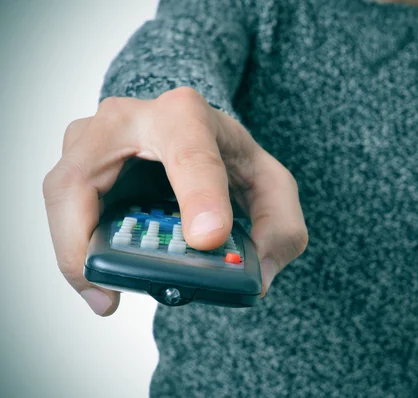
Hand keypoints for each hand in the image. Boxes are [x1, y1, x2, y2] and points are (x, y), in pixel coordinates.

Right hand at [43, 87, 307, 315]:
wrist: (198, 135)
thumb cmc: (230, 158)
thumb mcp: (271, 187)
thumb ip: (279, 228)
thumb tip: (253, 278)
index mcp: (187, 116)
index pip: (190, 153)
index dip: (199, 197)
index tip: (207, 239)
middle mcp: (131, 118)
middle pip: (87, 175)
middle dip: (88, 237)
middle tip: (113, 288)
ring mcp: (95, 137)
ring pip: (62, 194)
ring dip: (74, 249)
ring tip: (104, 293)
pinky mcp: (77, 161)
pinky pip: (62, 209)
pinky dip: (74, 247)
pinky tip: (98, 278)